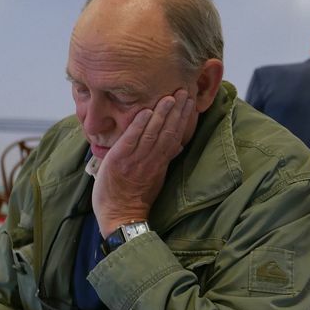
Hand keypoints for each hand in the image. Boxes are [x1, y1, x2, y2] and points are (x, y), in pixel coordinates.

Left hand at [92, 89, 193, 234]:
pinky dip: (140, 125)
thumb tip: (178, 147)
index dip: (183, 118)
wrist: (121, 218)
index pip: (176, 136)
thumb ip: (164, 160)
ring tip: (170, 96)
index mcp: (160, 163)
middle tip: (184, 91)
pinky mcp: (119, 161)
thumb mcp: (155, 179)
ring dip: (162, 114)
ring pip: (153, 133)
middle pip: (169, 132)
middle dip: (177, 110)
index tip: (189, 102)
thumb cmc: (135, 200)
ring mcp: (136, 160)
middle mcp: (152, 160)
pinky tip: (147, 112)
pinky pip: (132, 140)